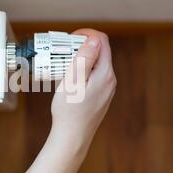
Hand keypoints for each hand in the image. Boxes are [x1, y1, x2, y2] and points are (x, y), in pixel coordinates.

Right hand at [51, 29, 115, 148]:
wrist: (72, 138)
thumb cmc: (69, 111)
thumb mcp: (73, 81)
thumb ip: (85, 59)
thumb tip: (95, 39)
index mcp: (105, 74)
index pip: (101, 41)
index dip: (86, 34)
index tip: (69, 38)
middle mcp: (110, 80)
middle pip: (100, 52)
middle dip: (82, 45)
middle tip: (62, 50)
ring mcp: (107, 89)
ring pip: (96, 64)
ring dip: (81, 58)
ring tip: (63, 64)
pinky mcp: (101, 96)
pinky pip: (94, 76)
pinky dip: (83, 70)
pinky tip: (69, 79)